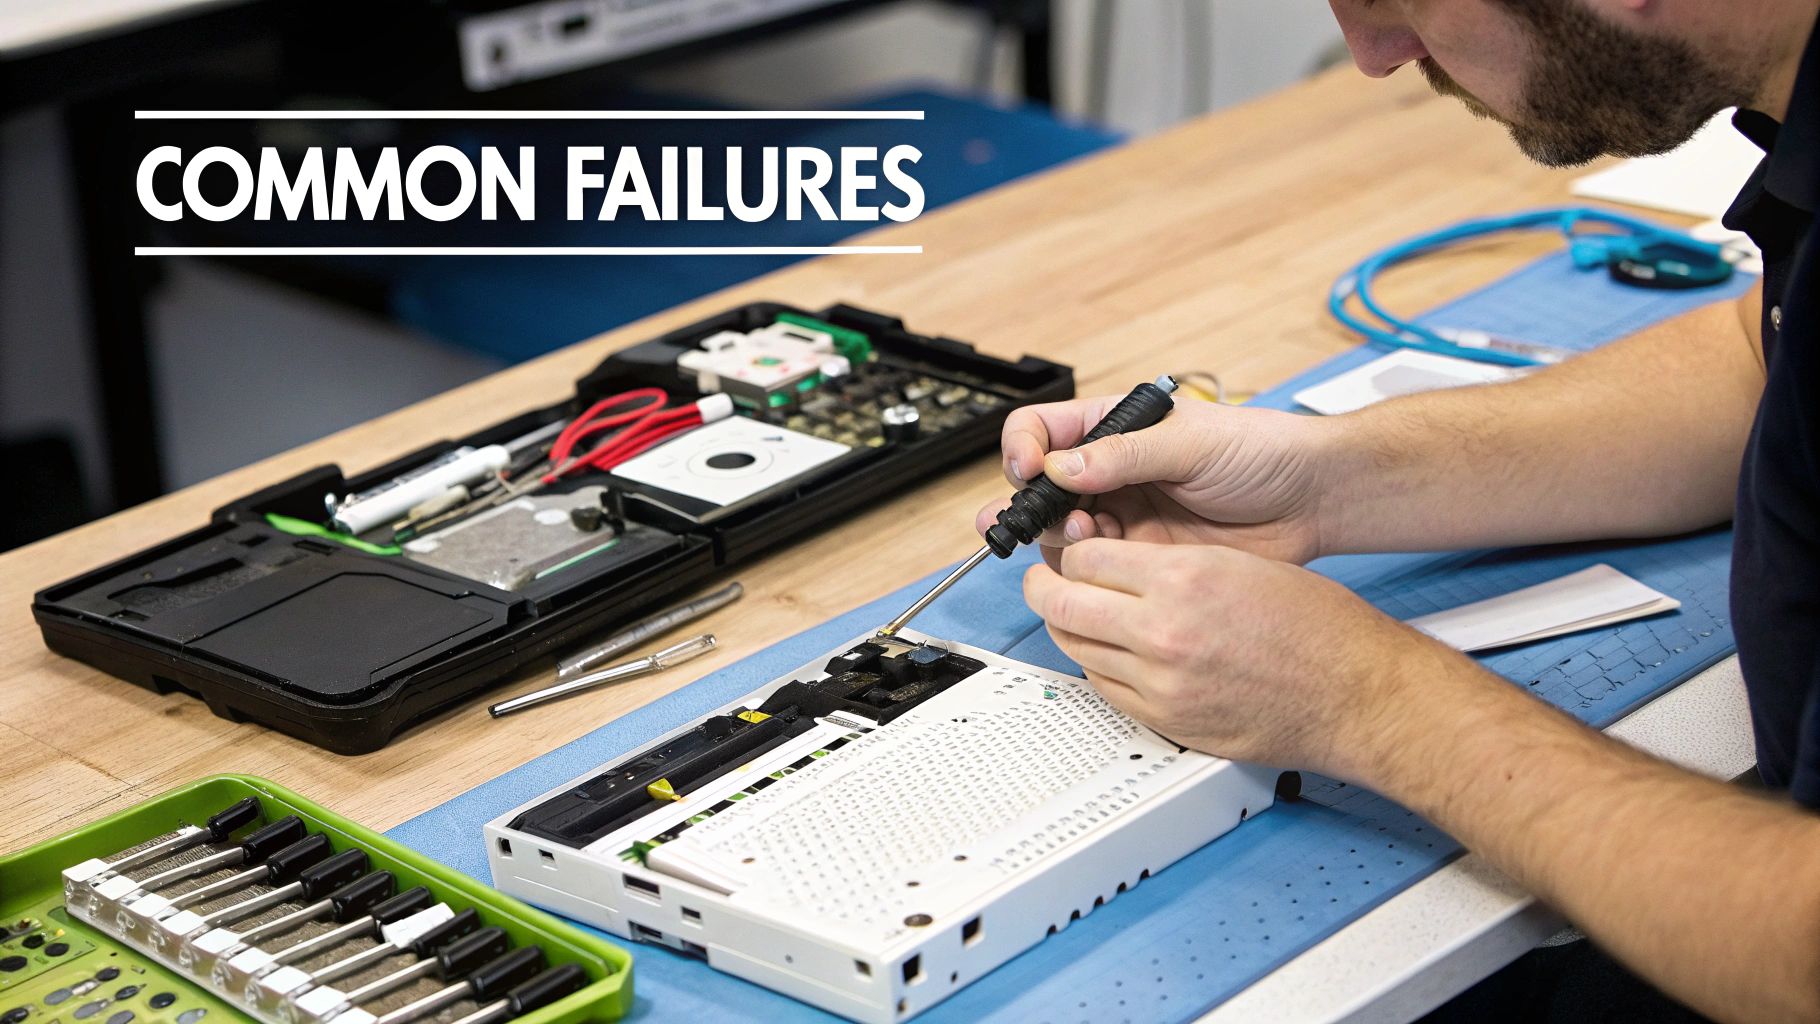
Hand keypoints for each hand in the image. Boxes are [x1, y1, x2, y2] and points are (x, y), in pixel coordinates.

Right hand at [975, 394, 1336, 566]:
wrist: (1312, 501)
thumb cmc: (1263, 452)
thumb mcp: (1191, 442)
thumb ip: (1122, 455)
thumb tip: (1058, 468)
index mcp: (1116, 428)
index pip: (1041, 430)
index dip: (1024, 449)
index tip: (1030, 472)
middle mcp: (1111, 472)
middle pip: (1040, 488)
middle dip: (1030, 505)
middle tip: (1040, 521)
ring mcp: (1125, 515)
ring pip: (1060, 533)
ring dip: (1061, 538)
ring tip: (1086, 534)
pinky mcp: (1142, 558)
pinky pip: (1096, 569)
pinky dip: (1089, 570)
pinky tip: (1110, 562)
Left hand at [1022, 538, 1490, 779]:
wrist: (1356, 692)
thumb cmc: (1317, 626)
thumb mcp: (1237, 564)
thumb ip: (1169, 564)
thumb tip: (1117, 564)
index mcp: (1182, 578)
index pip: (1084, 557)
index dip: (1072, 550)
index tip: (1072, 549)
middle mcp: (1163, 631)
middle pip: (1061, 604)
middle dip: (1045, 587)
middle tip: (1045, 581)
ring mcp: (1160, 682)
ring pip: (1075, 648)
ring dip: (1068, 628)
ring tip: (1075, 615)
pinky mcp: (1166, 720)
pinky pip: (1103, 688)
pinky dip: (1097, 666)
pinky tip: (1110, 653)